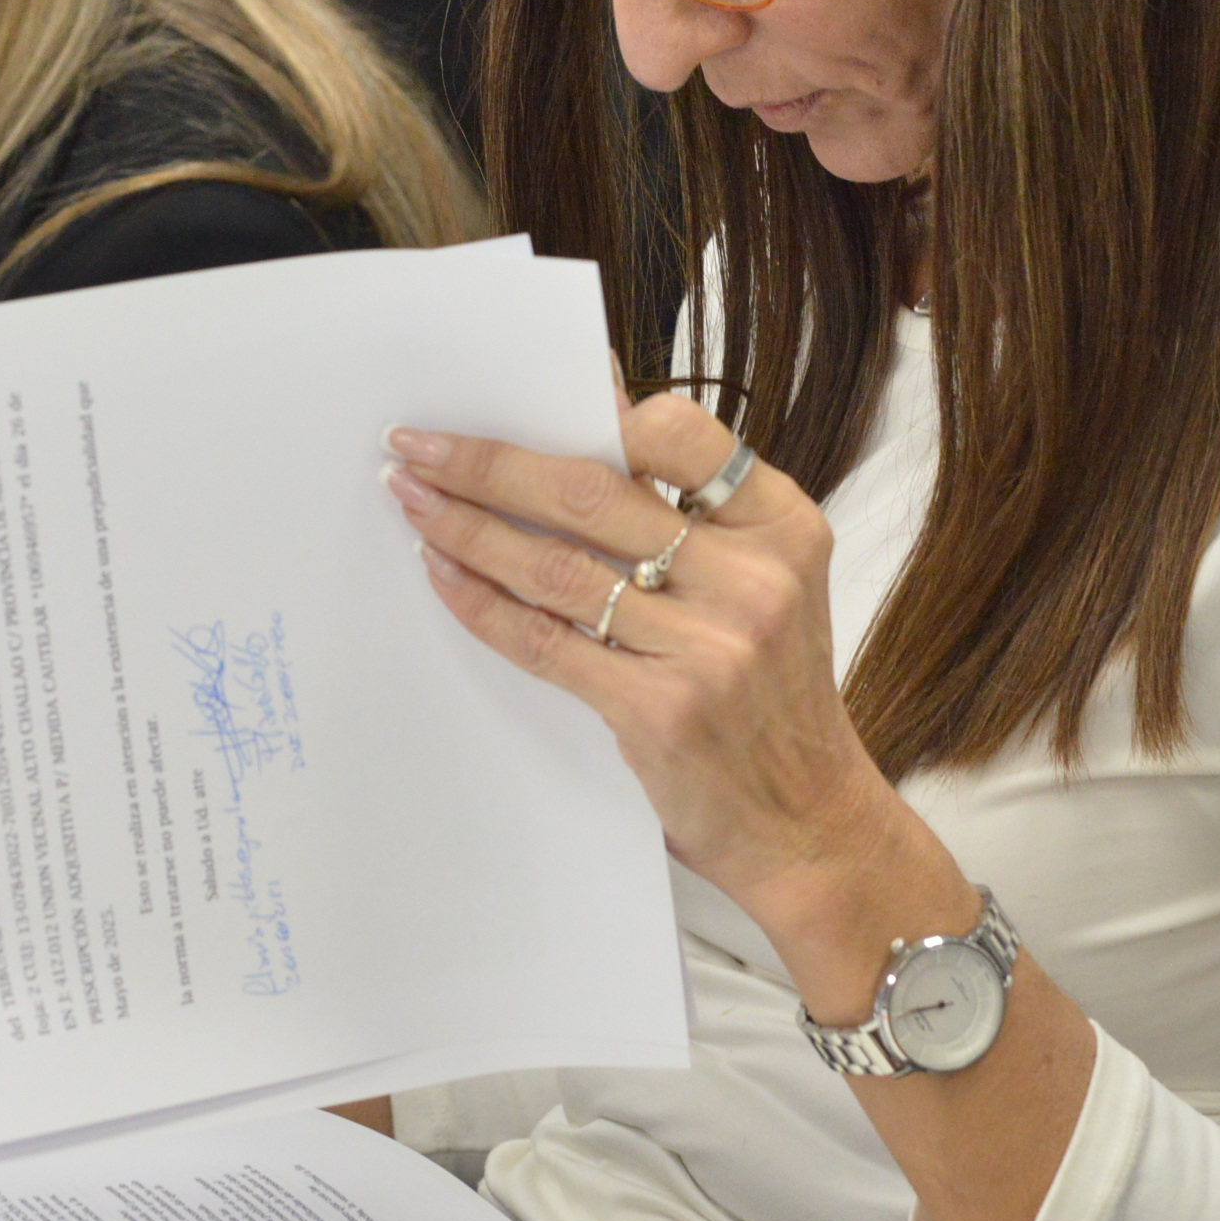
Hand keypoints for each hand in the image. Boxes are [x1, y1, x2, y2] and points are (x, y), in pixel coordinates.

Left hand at [384, 390, 902, 916]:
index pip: (681, 435)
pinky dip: (481, 602)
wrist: (807, 821)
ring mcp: (708, 647)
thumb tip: (592, 416)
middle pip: (594, 494)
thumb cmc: (772, 695)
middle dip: (490, 462)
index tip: (514, 399)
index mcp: (784, 528)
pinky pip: (544, 640)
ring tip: (412, 499)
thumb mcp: (768, 586)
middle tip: (419, 442)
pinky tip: (443, 573)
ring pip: (556, 566)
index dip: (591, 410)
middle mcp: (753, 579)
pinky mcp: (658, 710)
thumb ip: (699, 514)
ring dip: (466, 526)